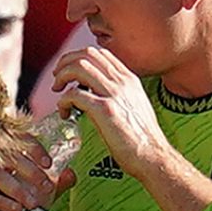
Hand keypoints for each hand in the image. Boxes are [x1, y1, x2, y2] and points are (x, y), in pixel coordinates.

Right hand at [0, 137, 75, 210]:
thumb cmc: (20, 193)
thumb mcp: (40, 186)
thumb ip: (57, 181)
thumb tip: (71, 175)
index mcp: (8, 146)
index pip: (20, 138)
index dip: (35, 149)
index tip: (49, 164)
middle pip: (10, 157)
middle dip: (31, 172)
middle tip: (47, 186)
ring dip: (18, 190)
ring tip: (33, 203)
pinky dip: (3, 202)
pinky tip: (16, 208)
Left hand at [54, 46, 166, 179]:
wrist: (154, 157)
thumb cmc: (144, 140)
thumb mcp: (137, 107)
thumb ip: (121, 95)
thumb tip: (99, 93)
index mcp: (130, 80)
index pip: (100, 54)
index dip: (79, 57)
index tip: (69, 70)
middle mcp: (122, 83)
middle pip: (87, 55)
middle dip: (66, 63)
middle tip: (57, 78)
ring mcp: (114, 94)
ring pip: (79, 68)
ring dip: (62, 77)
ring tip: (58, 92)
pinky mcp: (105, 110)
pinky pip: (74, 94)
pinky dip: (63, 101)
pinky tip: (64, 112)